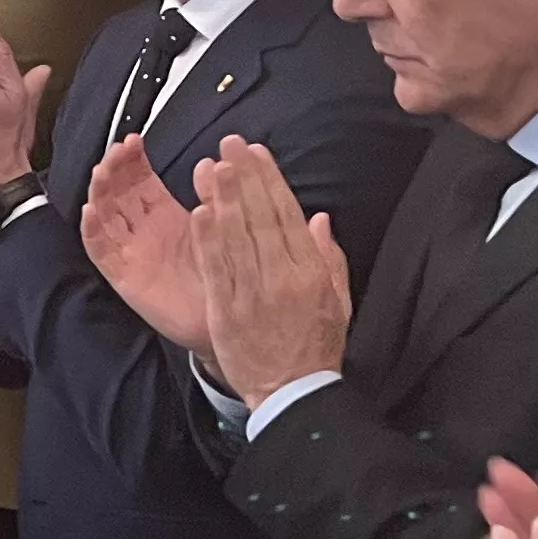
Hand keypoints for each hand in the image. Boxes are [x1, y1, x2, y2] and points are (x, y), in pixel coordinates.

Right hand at [76, 138, 206, 346]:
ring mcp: (130, 252)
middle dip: (114, 168)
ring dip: (99, 192)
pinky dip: (93, 231)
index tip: (134, 139)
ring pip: (104, 215)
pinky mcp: (124, 276)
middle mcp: (142, 230)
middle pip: (116, 192)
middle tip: (119, 150)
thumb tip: (209, 161)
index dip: (132, 158)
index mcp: (163, 214)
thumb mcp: (220, 227)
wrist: (228, 318)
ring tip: (102, 171)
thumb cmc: (225, 272)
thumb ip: (214, 196)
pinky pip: (101, 251)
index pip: (139, 179)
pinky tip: (91, 211)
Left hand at [186, 139, 348, 402]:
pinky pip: (215, 269)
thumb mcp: (338, 302)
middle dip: (244, 177)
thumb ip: (329, 258)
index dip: (271, 181)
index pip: (288, 216)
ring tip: (214, 165)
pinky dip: (207, 239)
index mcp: (310, 273)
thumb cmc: (317, 347)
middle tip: (230, 144)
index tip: (258, 154)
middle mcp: (281, 277)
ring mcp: (251, 293)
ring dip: (223, 198)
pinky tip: (200, 212)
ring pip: (236, 237)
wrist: (293, 393)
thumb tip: (319, 218)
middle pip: (260, 218)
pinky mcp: (225, 310)